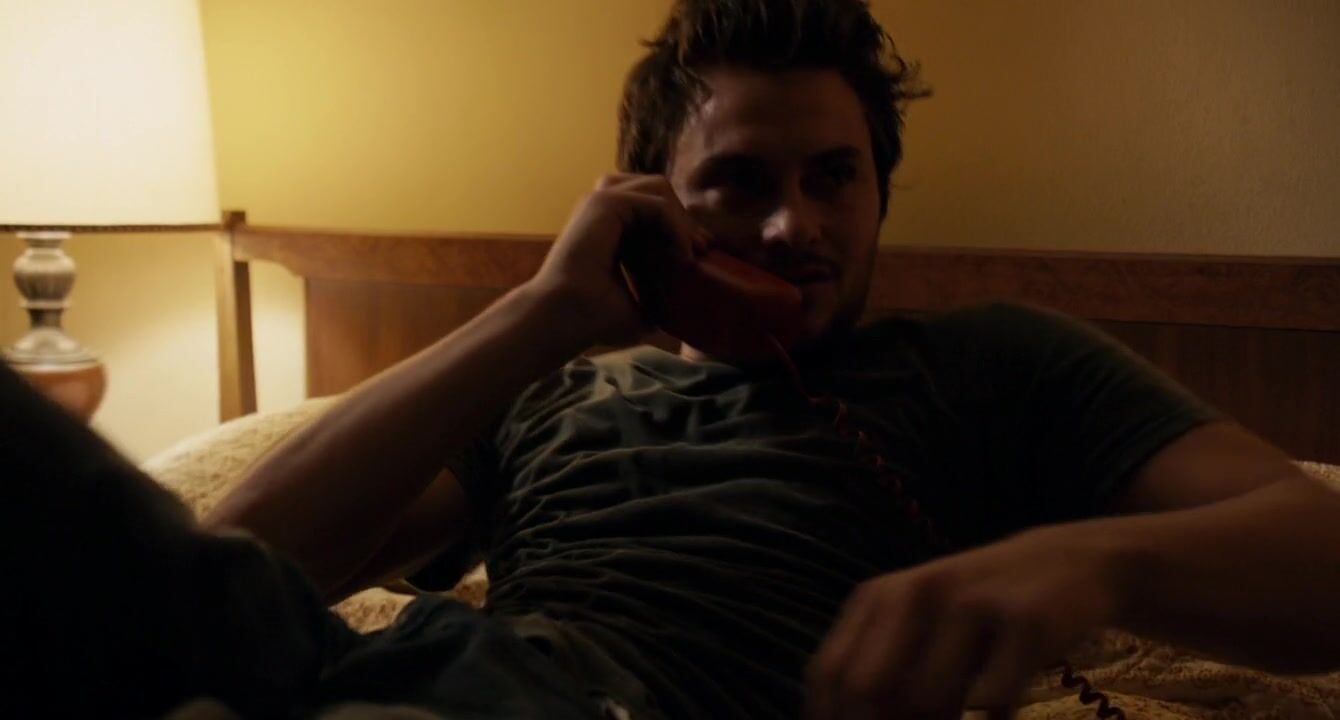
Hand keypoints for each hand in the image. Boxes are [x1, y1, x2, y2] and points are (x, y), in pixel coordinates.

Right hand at [525, 173, 707, 347]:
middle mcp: (601, 208)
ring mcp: (600, 201)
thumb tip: (683, 321)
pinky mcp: (604, 203)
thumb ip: (657, 300)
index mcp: (607, 226)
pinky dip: (676, 226)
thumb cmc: (593, 320)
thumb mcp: (638, 308)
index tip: (702, 253)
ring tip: (692, 250)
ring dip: (681, 217)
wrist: (565, 320)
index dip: (681, 225)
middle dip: (684, 216)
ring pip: (658, 188)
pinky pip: (656, 203)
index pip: (653, 207)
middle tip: (703, 249)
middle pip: (658, 189)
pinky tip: (682, 255)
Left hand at [806, 524, 1121, 718]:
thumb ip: (880, 672)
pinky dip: (994, 718)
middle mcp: (915, 592)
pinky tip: (1002, 708)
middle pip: (867, 689)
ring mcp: (969, 602)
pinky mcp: (1025, 618)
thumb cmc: (980, 614)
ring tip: (962, 713)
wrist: (1067, 563)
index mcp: (878, 598)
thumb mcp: (918, 628)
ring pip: (927, 700)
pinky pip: (992, 699)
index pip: (830, 673)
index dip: (835, 719)